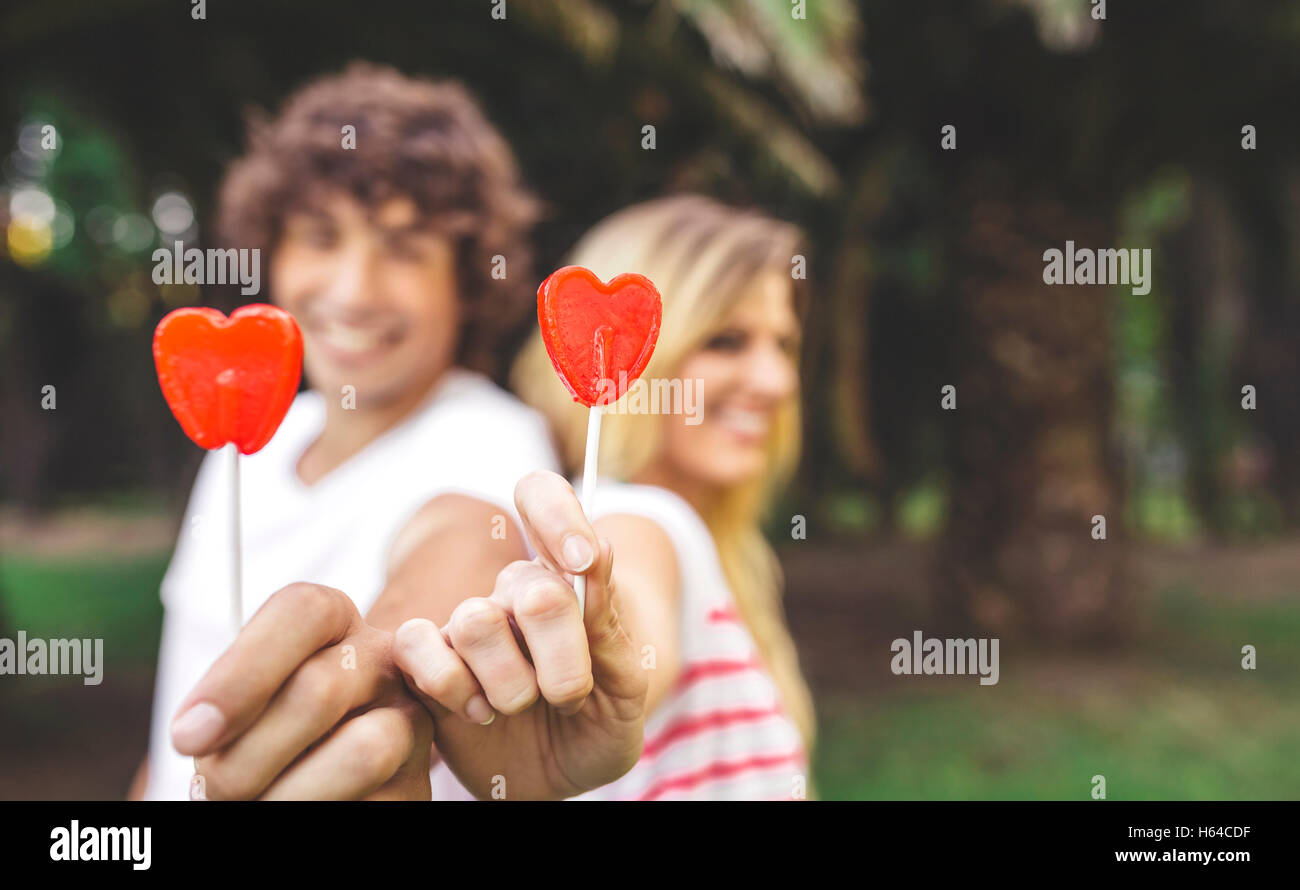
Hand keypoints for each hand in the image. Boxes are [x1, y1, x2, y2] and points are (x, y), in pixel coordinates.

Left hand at [172, 583, 433, 799]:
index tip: (188, 737)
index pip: (301, 612)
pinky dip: (319, 814)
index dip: (241, 674)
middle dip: (249, 754)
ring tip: (253, 806)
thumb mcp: (242, 702)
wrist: (320, 777)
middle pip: (322, 689)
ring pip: (363, 752)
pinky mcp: (417, 784)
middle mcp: (383, 660)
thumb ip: (228, 695)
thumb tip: (196, 732)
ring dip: (290, 795)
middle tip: (210, 790)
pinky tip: (299, 810)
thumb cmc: (262, 734)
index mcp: (333, 622)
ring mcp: (410, 721)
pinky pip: (375, 803)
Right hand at [393, 470, 647, 799]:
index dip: (558, 516)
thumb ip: (609, 623)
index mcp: (566, 578)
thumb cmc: (599, 726)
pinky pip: (417, 645)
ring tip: (521, 708)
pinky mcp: (426, 661)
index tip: (583, 561)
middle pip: (529, 586)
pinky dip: (451, 686)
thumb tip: (595, 550)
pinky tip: (478, 713)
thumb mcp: (626, 684)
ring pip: (474, 621)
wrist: (560, 781)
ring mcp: (467, 624)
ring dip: (510, 683)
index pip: (543, 498)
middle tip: (569, 696)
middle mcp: (512, 591)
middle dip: (561, 655)